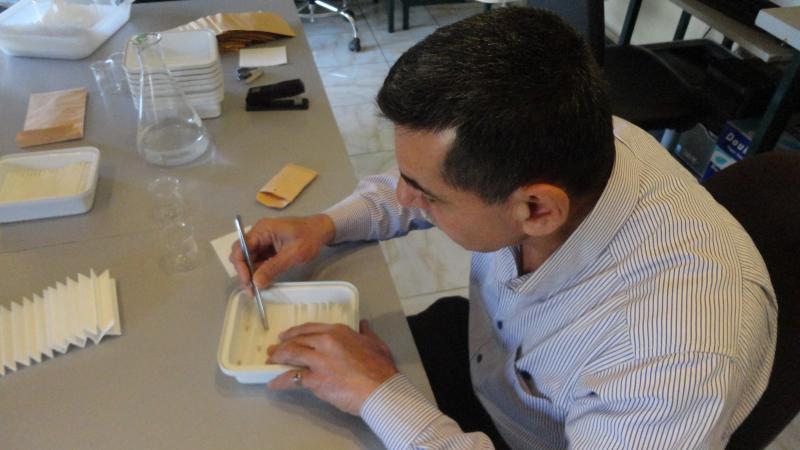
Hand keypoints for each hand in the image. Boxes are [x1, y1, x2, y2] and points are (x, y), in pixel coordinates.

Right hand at [229, 214, 334, 290]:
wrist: (322, 230)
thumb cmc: (310, 237)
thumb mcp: (293, 254)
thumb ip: (273, 268)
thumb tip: (256, 282)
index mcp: (262, 230)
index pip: (241, 248)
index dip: (241, 267)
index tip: (248, 282)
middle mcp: (258, 234)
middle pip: (241, 255)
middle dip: (244, 272)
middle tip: (251, 290)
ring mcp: (263, 241)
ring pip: (249, 260)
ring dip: (251, 274)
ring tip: (257, 289)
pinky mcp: (268, 248)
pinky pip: (258, 261)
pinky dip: (259, 271)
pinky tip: (263, 281)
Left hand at [266, 320, 398, 414]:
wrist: (380, 389)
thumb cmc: (381, 367)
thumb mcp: (376, 343)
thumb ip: (366, 333)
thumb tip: (364, 324)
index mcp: (339, 332)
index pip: (310, 328)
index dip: (296, 331)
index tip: (287, 335)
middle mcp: (326, 341)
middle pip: (297, 340)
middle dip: (282, 345)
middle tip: (273, 349)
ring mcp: (319, 360)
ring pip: (291, 354)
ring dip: (277, 358)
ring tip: (269, 362)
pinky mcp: (315, 379)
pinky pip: (292, 378)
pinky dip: (280, 381)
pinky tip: (273, 383)